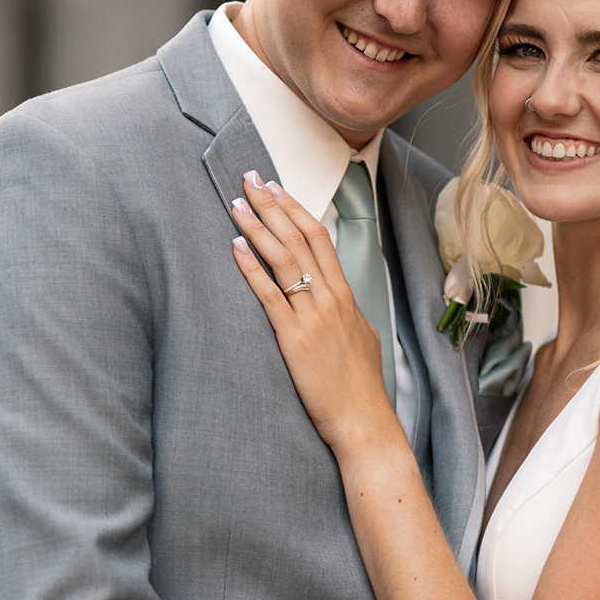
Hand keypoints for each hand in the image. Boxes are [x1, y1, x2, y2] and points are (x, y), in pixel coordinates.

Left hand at [231, 174, 396, 453]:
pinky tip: (235, 247)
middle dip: (272, 205)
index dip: (296, 209)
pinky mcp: (293, 338)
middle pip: (299, 238)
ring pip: (283, 259)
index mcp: (345, 295)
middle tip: (250, 178)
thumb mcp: (362, 339)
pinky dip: (251, 267)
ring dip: (258, 227)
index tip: (277, 188)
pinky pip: (269, 294)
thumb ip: (346, 315)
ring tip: (237, 203)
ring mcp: (312, 316)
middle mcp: (330, 298)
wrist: (363, 421)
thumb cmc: (360, 387)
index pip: (320, 238)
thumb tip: (337, 302)